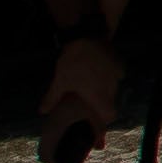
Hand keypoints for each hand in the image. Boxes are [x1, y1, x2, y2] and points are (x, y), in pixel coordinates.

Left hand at [38, 33, 121, 148]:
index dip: (104, 123)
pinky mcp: (119, 64)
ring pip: (114, 89)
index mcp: (98, 97)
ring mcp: (117, 76)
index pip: (108, 117)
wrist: (88, 36)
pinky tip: (100, 72)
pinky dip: (109, 77)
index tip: (98, 126)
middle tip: (92, 104)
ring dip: (106, 91)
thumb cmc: (73, 63)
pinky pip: (117, 75)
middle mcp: (111, 88)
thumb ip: (52, 98)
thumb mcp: (60, 81)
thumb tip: (42, 111)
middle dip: (103, 106)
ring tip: (93, 86)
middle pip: (111, 103)